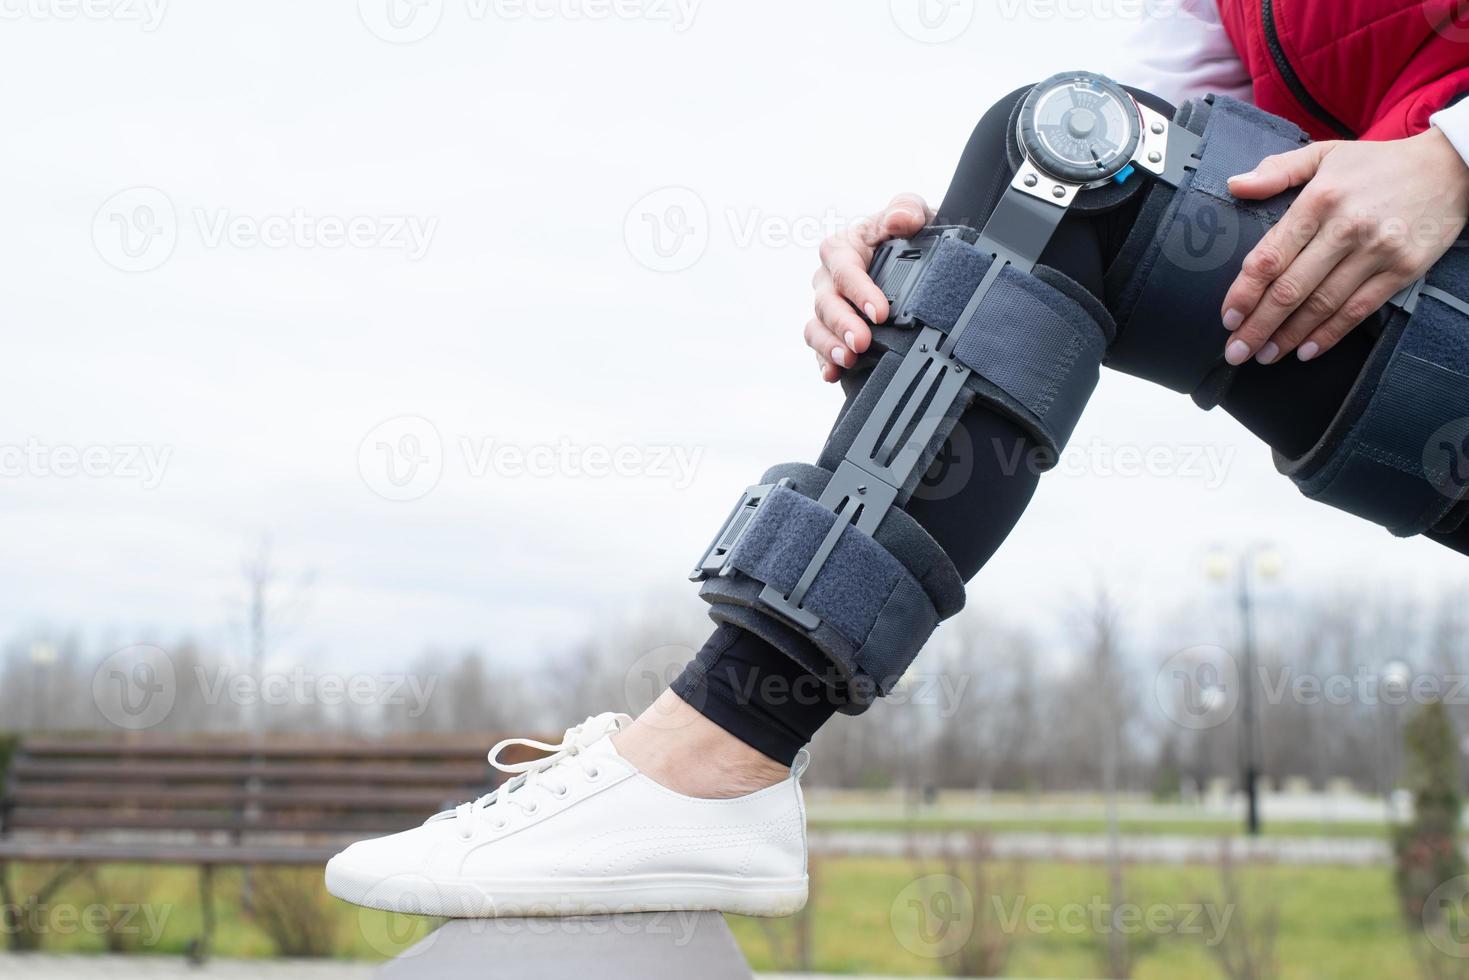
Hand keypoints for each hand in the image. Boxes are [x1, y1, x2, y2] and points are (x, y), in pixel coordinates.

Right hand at [807, 193, 933, 381]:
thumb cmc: (907, 233)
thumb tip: (900, 219)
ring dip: (830, 346)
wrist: (914, 257)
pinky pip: (819, 348)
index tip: (880, 312)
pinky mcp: (832, 330)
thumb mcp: (912, 212)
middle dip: (842, 325)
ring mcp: (828, 306)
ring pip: (817, 327)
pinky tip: (833, 374)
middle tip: (861, 342)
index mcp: (844, 248)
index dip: (859, 291)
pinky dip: (824, 361)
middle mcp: (829, 278)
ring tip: (848, 360)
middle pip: (826, 303)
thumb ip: (907, 208)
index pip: (844, 270)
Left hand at [1220, 127, 1468, 364]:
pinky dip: (1330, 335)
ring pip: (1322, 305)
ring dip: (1289, 336)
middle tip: (1236, 351)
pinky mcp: (1403, 269)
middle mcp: (1347, 227)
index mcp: (1319, 199)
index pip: (1270, 255)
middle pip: (1291, 288)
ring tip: (1265, 355)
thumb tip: (1235, 185)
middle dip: (1258, 325)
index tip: (1227, 317)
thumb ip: (1277, 170)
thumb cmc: (1378, 164)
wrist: (1451, 167)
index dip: (1244, 292)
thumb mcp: (1325, 154)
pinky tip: (1306, 350)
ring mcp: (1377, 251)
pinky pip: (1358, 310)